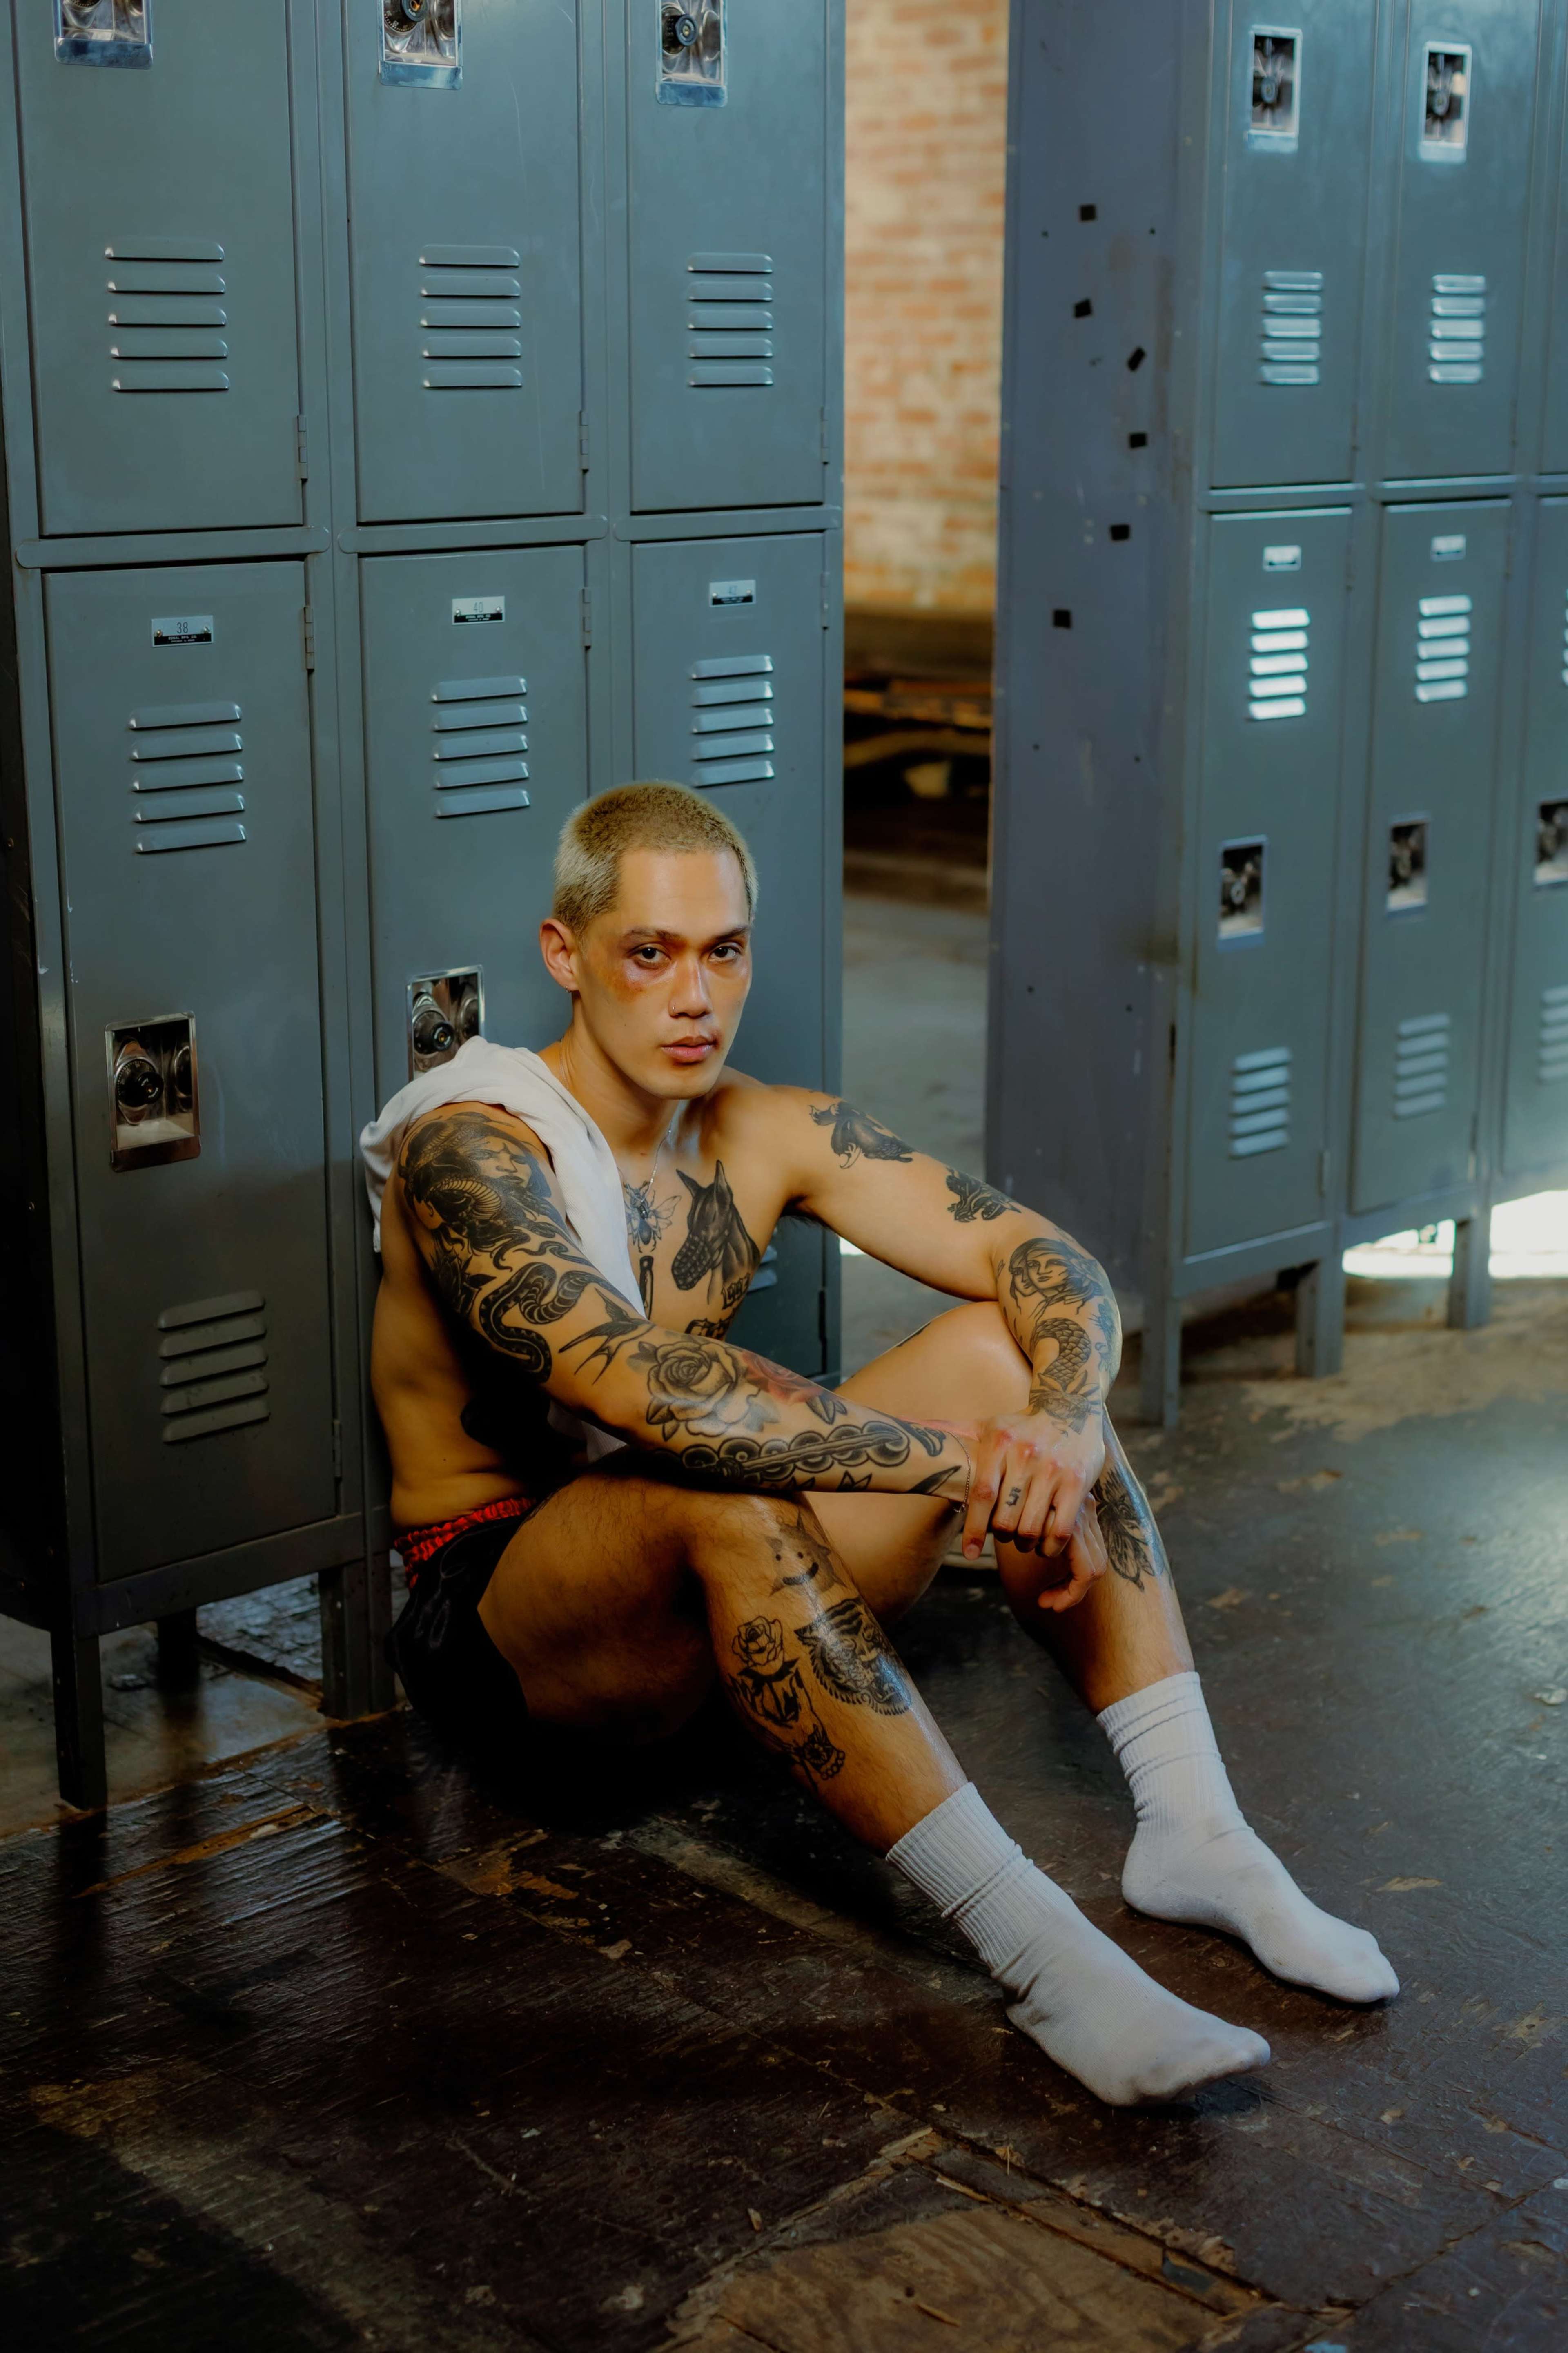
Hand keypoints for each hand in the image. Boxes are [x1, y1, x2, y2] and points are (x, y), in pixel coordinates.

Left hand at [958, 1406, 1106, 1560]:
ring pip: (1032, 1528)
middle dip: (1002, 1536)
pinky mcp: (1077, 1482)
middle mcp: (1026, 1455)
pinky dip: (1050, 1545)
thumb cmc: (1020, 1426)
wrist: (1071, 1407)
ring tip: (1023, 1542)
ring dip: (1024, 1544)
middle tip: (1003, 1536)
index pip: (982, 1494)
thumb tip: (901, 1426)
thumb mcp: (985, 1425)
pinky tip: (1045, 1545)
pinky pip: (1060, 1528)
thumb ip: (946, 1430)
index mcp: (999, 1442)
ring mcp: (1053, 1469)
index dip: (974, 1528)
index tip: (969, 1552)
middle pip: (1006, 1518)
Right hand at [1000, 1493, 1107, 1613]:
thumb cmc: (998, 1490)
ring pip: (1091, 1569)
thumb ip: (1034, 1525)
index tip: (1048, 1594)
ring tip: (1042, 1599)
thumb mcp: (1019, 1511)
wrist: (982, 1465)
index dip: (1075, 1577)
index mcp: (1076, 1503)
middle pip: (1097, 1561)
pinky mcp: (1067, 1528)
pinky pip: (1082, 1571)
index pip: (1092, 1548)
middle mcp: (1083, 1509)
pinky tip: (1043, 1600)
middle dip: (1074, 1590)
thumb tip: (1039, 1553)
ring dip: (1066, 1591)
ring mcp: (1078, 1517)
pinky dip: (1069, 1592)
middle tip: (1047, 1604)